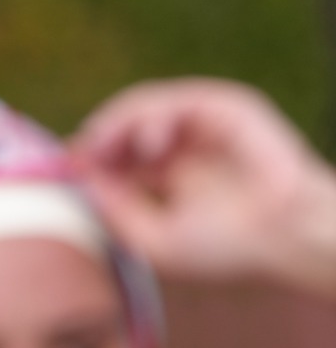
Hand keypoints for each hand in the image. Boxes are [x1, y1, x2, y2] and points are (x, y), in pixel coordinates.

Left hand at [74, 78, 335, 295]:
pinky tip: (148, 145)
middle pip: (122, 127)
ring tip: (105, 145)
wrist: (285, 239)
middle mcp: (183, 145)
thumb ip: (113, 210)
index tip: (62, 166)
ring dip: (117, 122)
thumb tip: (79, 178)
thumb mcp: (153, 239)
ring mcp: (204, 124)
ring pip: (144, 106)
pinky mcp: (226, 108)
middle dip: (96, 137)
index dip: (87, 156)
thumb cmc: (227, 248)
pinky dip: (155, 115)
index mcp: (167, 173)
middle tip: (78, 154)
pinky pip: (179, 99)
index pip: (115, 154)